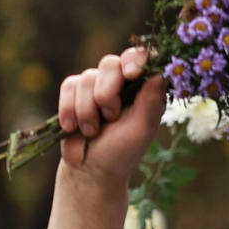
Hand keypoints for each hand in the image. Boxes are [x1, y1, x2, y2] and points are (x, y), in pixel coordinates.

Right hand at [56, 47, 165, 185]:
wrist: (89, 171)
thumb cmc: (121, 152)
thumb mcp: (142, 130)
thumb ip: (151, 101)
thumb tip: (160, 73)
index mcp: (143, 88)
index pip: (141, 58)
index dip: (135, 59)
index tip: (131, 74)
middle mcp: (120, 82)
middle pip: (110, 63)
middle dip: (106, 93)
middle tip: (110, 117)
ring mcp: (96, 85)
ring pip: (87, 78)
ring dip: (88, 110)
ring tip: (93, 131)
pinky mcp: (74, 92)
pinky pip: (69, 87)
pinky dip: (69, 110)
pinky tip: (73, 128)